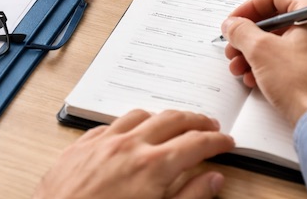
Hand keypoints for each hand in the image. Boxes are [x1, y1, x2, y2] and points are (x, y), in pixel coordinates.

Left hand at [33, 109, 233, 198]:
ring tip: (173, 123)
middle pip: (172, 120)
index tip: (226, 143)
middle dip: (196, 120)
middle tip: (209, 126)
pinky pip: (110, 124)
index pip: (197, 143)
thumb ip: (189, 197)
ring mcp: (102, 142)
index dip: (216, 141)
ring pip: (140, 115)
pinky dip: (128, 124)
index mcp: (154, 166)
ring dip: (162, 117)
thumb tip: (212, 180)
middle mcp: (129, 146)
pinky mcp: (81, 146)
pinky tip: (130, 132)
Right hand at [221, 0, 306, 125]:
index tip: (235, 22)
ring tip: (240, 68)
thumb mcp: (261, 51)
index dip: (250, 7)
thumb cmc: (304, 86)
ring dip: (256, 52)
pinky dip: (272, 64)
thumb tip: (232, 25)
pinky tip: (255, 80)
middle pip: (279, 20)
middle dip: (250, 35)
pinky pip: (294, 58)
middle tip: (233, 48)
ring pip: (285, 41)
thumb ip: (241, 31)